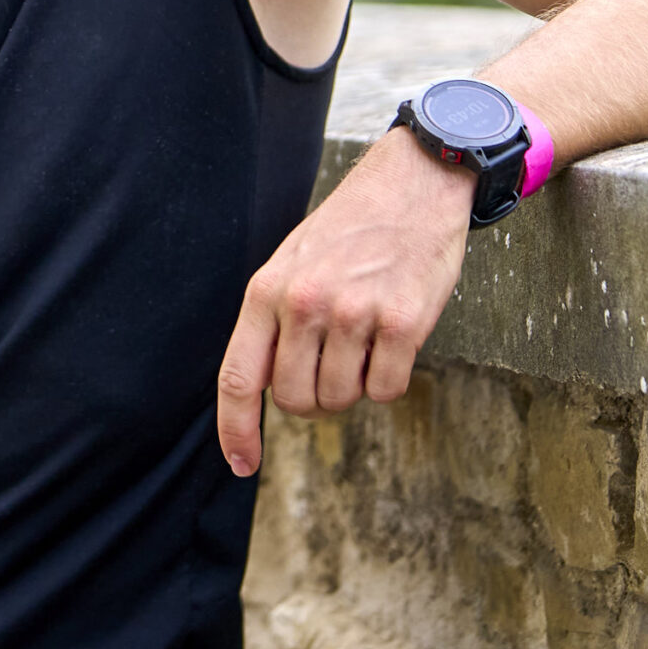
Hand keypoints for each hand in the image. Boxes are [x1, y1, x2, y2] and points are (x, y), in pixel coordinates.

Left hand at [215, 130, 475, 475]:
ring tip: (364, 337)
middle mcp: (303, 303)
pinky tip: (392, 339)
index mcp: (266, 290)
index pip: (238, 378)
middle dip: (313, 399)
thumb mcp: (291, 265)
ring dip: (354, 384)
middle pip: (294, 401)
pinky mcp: (401, 322)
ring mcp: (352, 312)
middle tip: (333, 364)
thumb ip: (273, 322)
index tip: (242, 464)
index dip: (236, 429)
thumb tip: (262, 392)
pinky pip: (386, 389)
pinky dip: (390, 378)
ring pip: (341, 399)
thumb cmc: (349, 231)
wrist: (412, 184)